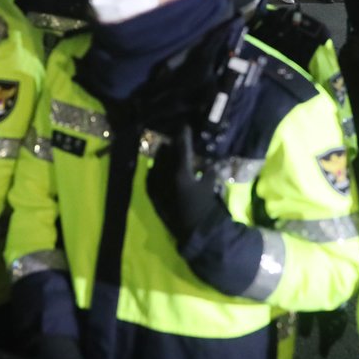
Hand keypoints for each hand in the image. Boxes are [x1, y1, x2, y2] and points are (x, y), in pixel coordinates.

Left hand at [145, 125, 230, 245]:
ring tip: (163, 149)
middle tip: (173, 139)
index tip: (184, 127)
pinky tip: (154, 168)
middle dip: (170, 145)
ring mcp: (158, 187)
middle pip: (166, 155)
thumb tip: (206, 164)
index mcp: (182, 174)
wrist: (195, 231)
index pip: (182, 149)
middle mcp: (167, 178)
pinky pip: (149, 180)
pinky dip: (152, 172)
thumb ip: (207, 173)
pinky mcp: (153, 197)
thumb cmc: (207, 208)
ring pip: (156, 165)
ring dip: (160, 156)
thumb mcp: (209, 186)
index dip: (183, 136)